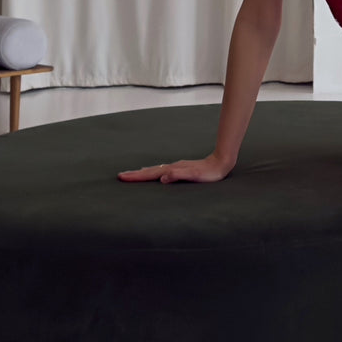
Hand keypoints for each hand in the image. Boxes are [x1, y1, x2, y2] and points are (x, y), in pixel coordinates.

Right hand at [117, 151, 233, 183]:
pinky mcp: (181, 169)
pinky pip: (162, 171)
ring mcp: (176, 167)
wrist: (220, 163)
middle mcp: (172, 168)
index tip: (122, 177)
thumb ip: (178, 175)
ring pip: (156, 170)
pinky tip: (155, 174)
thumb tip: (163, 178)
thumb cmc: (209, 173)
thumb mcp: (194, 176)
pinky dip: (154, 172)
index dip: (136, 176)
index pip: (151, 174)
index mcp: (172, 170)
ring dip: (144, 173)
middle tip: (121, 176)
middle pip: (150, 171)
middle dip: (136, 174)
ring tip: (133, 174)